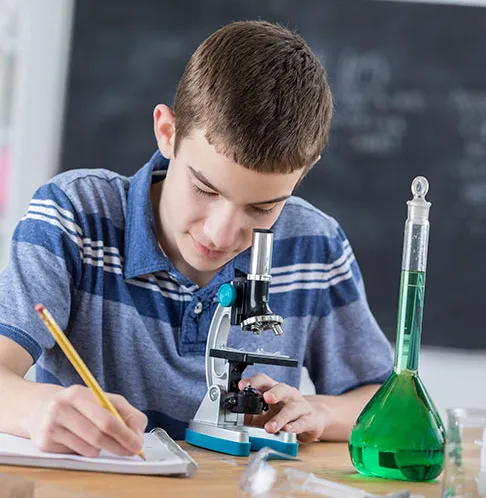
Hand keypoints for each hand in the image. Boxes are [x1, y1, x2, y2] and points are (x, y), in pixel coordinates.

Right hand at [28, 385, 147, 456]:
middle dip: (119, 446)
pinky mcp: (44, 444)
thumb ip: (126, 413)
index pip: (106, 419)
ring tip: (97, 436)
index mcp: (78, 394)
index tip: (137, 443)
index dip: (125, 434)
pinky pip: (76, 455)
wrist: (40, 407)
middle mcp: (61, 409)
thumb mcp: (103, 399)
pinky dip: (86, 451)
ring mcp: (50, 427)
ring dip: (101, 448)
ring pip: (88, 449)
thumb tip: (137, 435)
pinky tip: (80, 439)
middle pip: (97, 436)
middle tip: (131, 450)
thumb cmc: (80, 404)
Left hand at [239, 373, 327, 442]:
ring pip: (292, 408)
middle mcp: (289, 395)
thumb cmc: (284, 414)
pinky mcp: (311, 420)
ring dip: (280, 417)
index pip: (264, 380)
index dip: (253, 381)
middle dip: (273, 392)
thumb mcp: (265, 414)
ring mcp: (301, 406)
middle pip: (282, 388)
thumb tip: (235, 416)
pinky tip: (287, 429)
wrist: (311, 420)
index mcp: (275, 389)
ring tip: (270, 427)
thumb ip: (250, 414)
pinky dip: (295, 426)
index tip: (243, 386)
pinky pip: (303, 422)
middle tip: (265, 398)